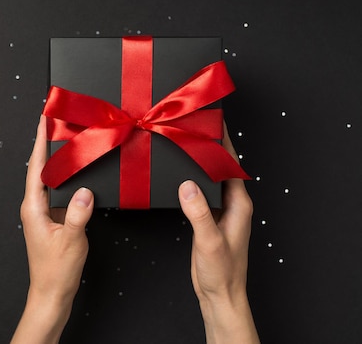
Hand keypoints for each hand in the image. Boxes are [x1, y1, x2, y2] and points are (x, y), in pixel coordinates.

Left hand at [11, 116, 93, 343]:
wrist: (52, 294)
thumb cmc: (56, 271)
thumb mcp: (71, 242)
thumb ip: (78, 215)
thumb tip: (86, 191)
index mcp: (33, 208)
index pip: (35, 167)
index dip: (39, 142)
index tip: (43, 120)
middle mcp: (34, 207)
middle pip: (40, 169)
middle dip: (47, 144)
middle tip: (56, 122)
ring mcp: (43, 213)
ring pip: (51, 180)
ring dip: (58, 161)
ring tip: (67, 140)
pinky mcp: (53, 220)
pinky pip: (60, 192)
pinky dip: (67, 179)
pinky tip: (78, 173)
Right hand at [178, 123, 259, 342]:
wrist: (220, 295)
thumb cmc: (222, 271)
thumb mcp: (209, 241)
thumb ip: (198, 213)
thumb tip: (187, 186)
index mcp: (239, 205)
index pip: (232, 166)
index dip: (223, 144)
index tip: (213, 123)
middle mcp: (232, 205)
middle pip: (221, 168)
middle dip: (209, 148)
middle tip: (193, 128)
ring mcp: (220, 212)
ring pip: (210, 179)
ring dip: (199, 164)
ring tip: (184, 146)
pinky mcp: (208, 220)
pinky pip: (200, 193)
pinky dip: (191, 181)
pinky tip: (179, 176)